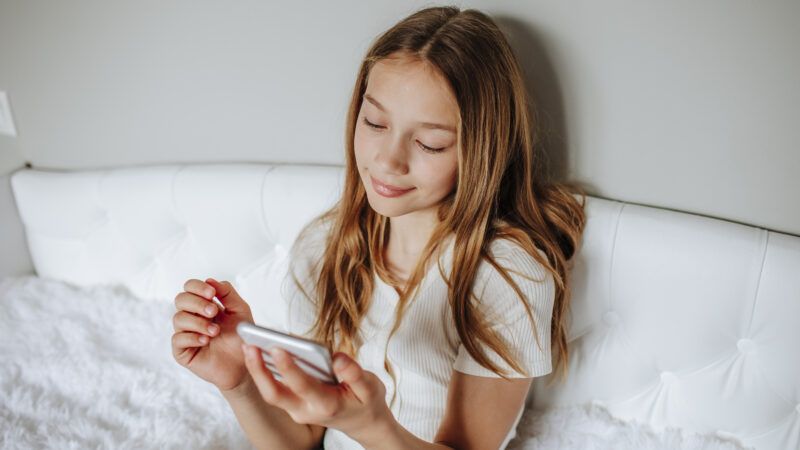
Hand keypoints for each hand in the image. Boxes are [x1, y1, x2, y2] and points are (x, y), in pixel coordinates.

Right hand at [171, 277, 253, 390]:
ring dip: (198, 322)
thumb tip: (210, 280)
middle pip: (180, 299)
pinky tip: (205, 341)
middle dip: (197, 303)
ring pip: (178, 318)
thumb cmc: (241, 337)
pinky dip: (192, 337)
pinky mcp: (182, 351)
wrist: (244, 364)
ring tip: (215, 331)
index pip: (190, 287)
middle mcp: (192, 316)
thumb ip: (227, 293)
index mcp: (203, 304)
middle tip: (213, 312)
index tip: (212, 293)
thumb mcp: (240, 310)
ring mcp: (185, 333)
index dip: (197, 287)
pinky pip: (177, 339)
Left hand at [241, 343, 394, 440]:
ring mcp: (298, 410)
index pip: (303, 385)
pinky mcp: (294, 404)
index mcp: (327, 405)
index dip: (289, 367)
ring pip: (271, 393)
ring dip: (257, 370)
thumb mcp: (371, 388)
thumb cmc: (366, 402)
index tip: (279, 347)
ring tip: (249, 344)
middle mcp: (307, 411)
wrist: (363, 423)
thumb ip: (355, 374)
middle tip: (249, 346)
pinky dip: (265, 371)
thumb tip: (338, 357)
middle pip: (275, 394)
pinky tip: (261, 350)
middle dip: (259, 371)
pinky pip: (275, 389)